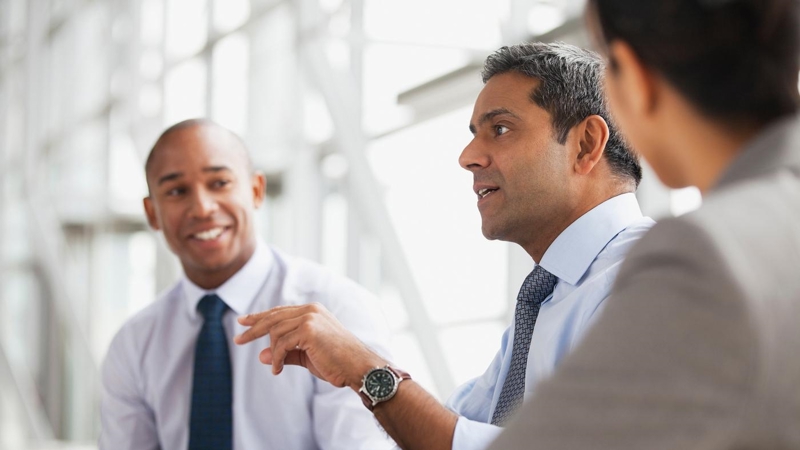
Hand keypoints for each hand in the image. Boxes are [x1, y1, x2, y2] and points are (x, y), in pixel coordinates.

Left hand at [234, 303, 386, 389]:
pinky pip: (281, 344)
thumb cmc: (337, 362)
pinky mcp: (308, 329)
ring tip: (276, 367)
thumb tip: (259, 355)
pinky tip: (277, 369)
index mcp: (312, 311)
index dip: (260, 317)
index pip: (280, 311)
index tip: (243, 322)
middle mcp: (310, 310)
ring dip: (272, 353)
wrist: (358, 367)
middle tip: (238, 339)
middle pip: (273, 317)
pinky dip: (276, 359)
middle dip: (253, 329)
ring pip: (276, 332)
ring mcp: (310, 317)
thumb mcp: (307, 356)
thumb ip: (285, 353)